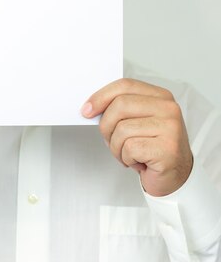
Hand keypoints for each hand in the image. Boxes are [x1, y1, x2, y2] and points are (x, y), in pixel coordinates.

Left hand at [81, 78, 193, 196]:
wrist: (174, 176)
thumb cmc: (152, 148)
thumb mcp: (137, 122)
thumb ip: (120, 110)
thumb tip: (91, 108)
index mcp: (160, 97)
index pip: (125, 85)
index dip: (101, 96)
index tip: (87, 110)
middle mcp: (168, 108)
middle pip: (120, 105)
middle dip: (106, 126)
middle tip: (111, 140)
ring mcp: (170, 127)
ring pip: (122, 129)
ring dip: (117, 148)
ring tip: (129, 155)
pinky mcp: (166, 148)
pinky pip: (130, 148)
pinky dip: (127, 159)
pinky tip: (138, 162)